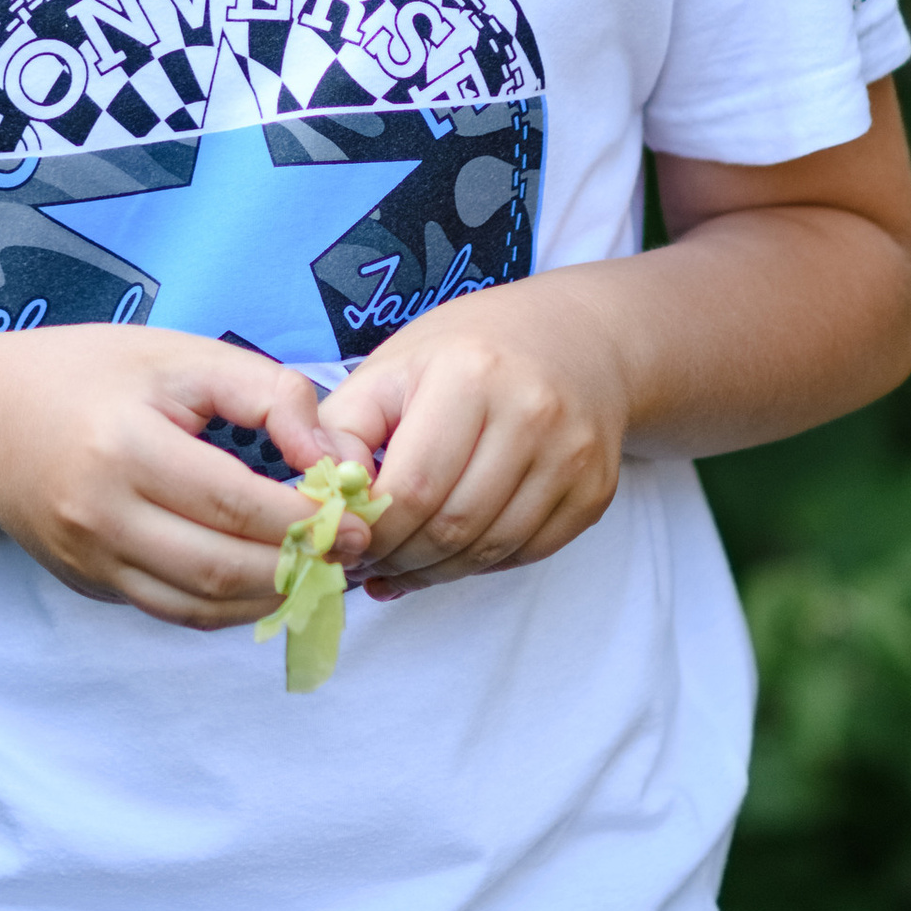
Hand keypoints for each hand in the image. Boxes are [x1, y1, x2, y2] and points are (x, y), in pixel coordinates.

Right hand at [0, 326, 374, 629]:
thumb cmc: (92, 374)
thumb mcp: (180, 355)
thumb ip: (267, 394)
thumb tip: (332, 459)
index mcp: (124, 445)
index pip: (234, 503)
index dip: (304, 520)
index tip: (354, 517)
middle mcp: (100, 514)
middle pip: (221, 568)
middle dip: (300, 568)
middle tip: (351, 553)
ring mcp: (89, 559)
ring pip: (199, 606)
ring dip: (272, 598)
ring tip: (321, 571)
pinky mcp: (88, 583)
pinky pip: (171, 610)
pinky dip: (229, 607)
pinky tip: (266, 580)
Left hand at [316, 279, 628, 590]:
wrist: (578, 338)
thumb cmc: (467, 352)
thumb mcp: (392, 367)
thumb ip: (341, 429)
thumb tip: (315, 497)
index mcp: (470, 376)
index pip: (411, 488)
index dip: (370, 530)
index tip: (343, 539)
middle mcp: (531, 415)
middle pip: (451, 527)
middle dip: (398, 558)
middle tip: (367, 563)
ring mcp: (571, 457)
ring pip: (489, 550)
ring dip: (434, 572)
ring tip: (400, 565)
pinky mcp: (595, 492)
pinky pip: (525, 554)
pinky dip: (479, 566)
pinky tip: (448, 559)